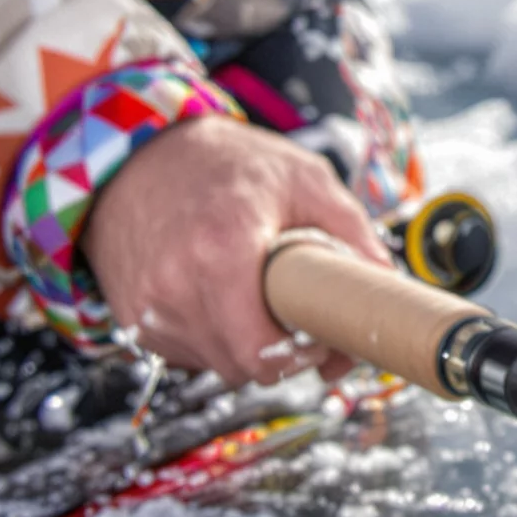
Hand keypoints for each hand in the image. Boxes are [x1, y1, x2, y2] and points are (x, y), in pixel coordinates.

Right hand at [80, 116, 392, 386]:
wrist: (137, 151)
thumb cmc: (225, 163)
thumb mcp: (304, 179)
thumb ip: (353, 232)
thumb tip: (386, 285)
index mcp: (221, 250)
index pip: (263, 352)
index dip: (301, 357)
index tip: (319, 339)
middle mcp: (176, 285)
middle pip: (244, 366)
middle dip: (281, 356)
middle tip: (300, 324)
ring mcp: (147, 306)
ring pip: (217, 365)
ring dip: (246, 347)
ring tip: (258, 301)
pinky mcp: (131, 317)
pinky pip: (187, 352)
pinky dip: (213, 338)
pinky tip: (223, 300)